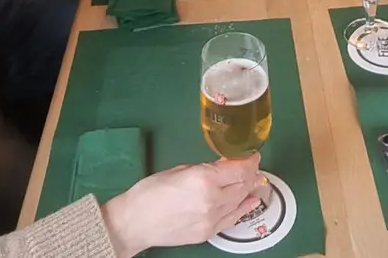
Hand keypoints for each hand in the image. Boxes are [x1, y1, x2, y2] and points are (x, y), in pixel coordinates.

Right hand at [101, 156, 263, 255]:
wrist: (135, 222)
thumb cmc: (149, 193)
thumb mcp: (179, 169)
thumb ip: (206, 168)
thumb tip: (223, 166)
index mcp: (204, 178)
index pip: (239, 169)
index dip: (249, 160)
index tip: (251, 155)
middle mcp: (212, 199)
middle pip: (243, 184)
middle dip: (250, 173)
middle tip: (252, 165)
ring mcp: (212, 218)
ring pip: (240, 201)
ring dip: (248, 189)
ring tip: (252, 180)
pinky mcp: (209, 232)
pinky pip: (233, 218)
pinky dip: (244, 208)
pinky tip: (251, 201)